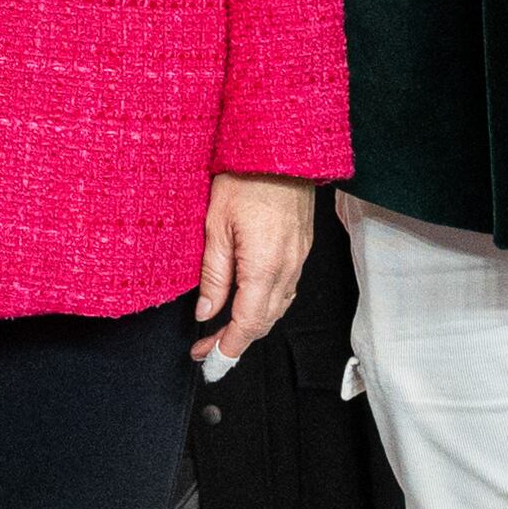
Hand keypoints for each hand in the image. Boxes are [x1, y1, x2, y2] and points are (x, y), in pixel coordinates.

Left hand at [196, 172, 316, 362]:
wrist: (283, 149)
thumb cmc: (245, 179)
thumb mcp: (215, 226)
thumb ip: (213, 274)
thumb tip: (205, 311)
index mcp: (264, 268)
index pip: (247, 323)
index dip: (227, 346)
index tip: (207, 358)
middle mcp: (287, 269)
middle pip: (264, 321)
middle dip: (236, 342)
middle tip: (208, 349)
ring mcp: (299, 259)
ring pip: (278, 307)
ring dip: (253, 325)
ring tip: (224, 332)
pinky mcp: (302, 249)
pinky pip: (287, 289)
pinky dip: (267, 305)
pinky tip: (251, 303)